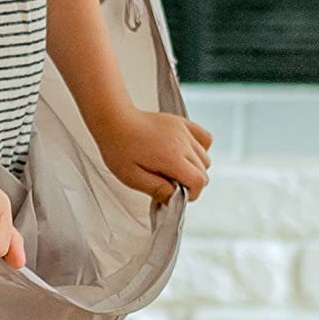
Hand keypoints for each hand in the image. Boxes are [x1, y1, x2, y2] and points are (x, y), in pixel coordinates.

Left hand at [92, 106, 212, 202]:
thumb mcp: (132, 177)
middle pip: (203, 171)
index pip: (199, 181)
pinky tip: (185, 153)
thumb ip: (156, 190)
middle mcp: (182, 143)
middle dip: (191, 182)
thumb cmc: (119, 147)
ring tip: (174, 168)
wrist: (114, 120)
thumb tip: (174, 199)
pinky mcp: (182, 123)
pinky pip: (204, 138)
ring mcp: (184, 131)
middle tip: (170, 183)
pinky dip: (200, 149)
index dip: (191, 194)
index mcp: (171, 158)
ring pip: (204, 156)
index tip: (176, 195)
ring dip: (194, 167)